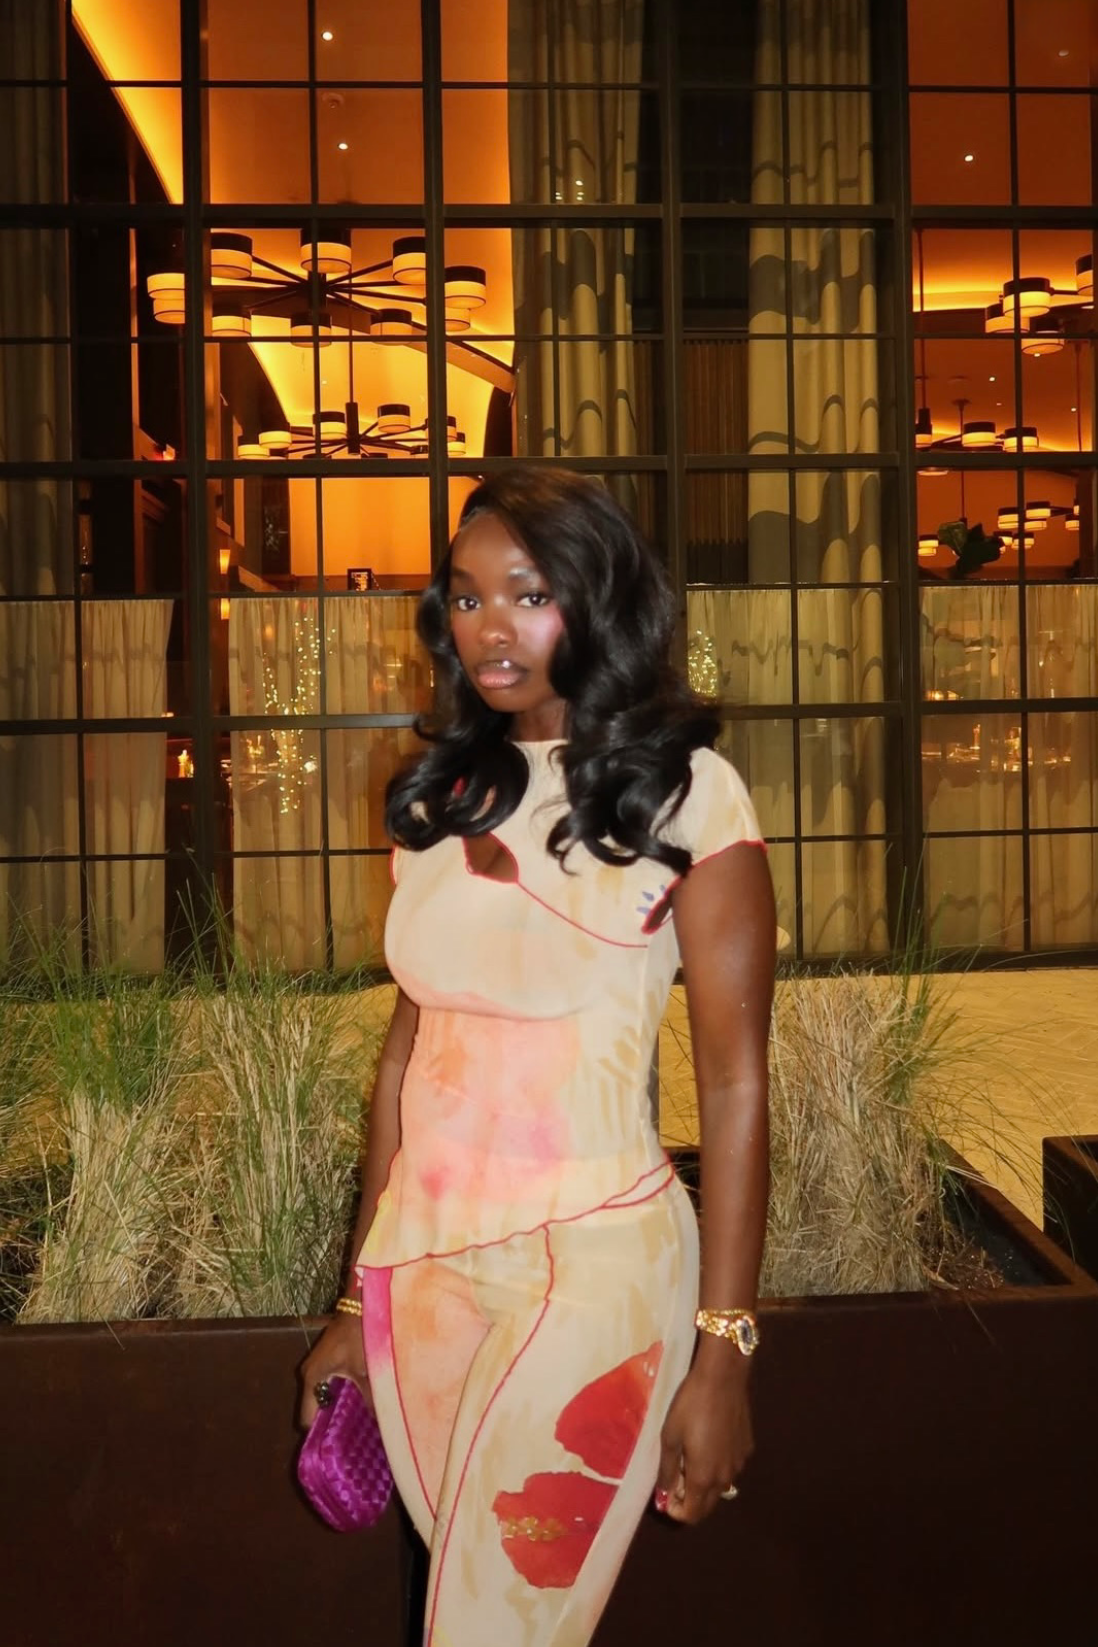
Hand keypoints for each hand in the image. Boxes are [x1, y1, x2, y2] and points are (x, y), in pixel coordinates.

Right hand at [298, 1311, 370, 1428]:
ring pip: (324, 1395)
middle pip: (316, 1407)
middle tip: (351, 1437)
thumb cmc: (360, 1334)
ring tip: (357, 1423)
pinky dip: (342, 1393)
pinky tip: (359, 1401)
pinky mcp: (328, 1358)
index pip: (306, 1418)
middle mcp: (309, 1372)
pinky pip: (331, 1384)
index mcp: (312, 1377)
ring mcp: (318, 1364)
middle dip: (332, 1422)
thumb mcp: (367, 1370)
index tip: (336, 1446)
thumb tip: (380, 1424)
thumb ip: (371, 1398)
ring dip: (338, 1407)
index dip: (320, 1434)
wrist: (361, 1301)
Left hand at [654, 1360, 753, 1523]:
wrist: (722, 1378)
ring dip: (704, 1483)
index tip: (665, 1495)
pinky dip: (718, 1465)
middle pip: (707, 1506)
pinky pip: (730, 1467)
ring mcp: (739, 1463)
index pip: (692, 1514)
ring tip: (691, 1457)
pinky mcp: (747, 1448)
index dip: (676, 1511)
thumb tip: (664, 1494)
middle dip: (690, 1500)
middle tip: (676, 1478)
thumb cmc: (690, 1406)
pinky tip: (710, 1441)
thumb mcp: (670, 1437)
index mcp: (704, 1478)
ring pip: (720, 1486)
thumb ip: (667, 1470)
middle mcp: (725, 1477)